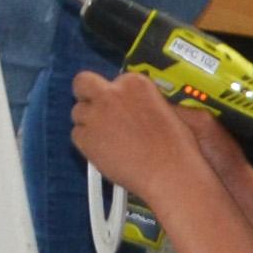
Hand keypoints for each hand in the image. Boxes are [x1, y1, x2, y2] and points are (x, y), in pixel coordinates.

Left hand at [67, 67, 217, 208]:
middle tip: (95, 111)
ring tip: (108, 141)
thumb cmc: (176, 146)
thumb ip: (141, 101)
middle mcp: (110, 94)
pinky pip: (77, 136)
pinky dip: (87, 144)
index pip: (110, 80)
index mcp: (134, 82)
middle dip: (86, 95)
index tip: (117, 108)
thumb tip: (129, 106)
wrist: (169, 172)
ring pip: (78, 113)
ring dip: (88, 124)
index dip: (112, 95)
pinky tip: (105, 153)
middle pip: (82, 83)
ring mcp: (95, 115)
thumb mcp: (166, 108)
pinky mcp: (85, 138)